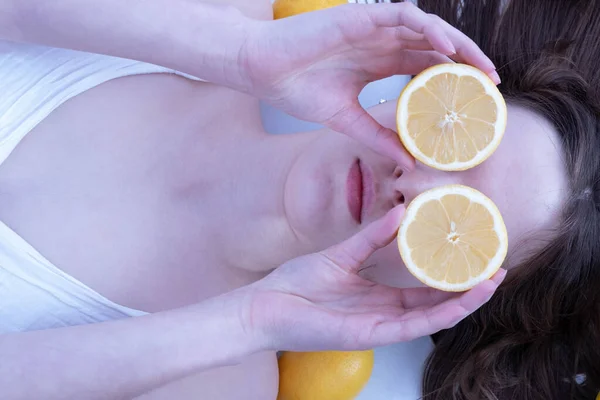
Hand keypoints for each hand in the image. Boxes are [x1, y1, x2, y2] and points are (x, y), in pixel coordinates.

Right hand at [240, 2, 499, 168]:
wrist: (264, 72)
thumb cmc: (298, 91)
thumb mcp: (347, 121)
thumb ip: (378, 136)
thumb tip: (409, 160)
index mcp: (379, 63)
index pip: (426, 66)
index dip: (452, 79)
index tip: (475, 100)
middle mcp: (382, 43)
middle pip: (435, 47)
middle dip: (467, 64)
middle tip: (490, 85)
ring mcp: (374, 28)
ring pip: (428, 28)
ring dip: (458, 45)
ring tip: (482, 69)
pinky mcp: (363, 17)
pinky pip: (405, 16)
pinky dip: (430, 29)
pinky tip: (447, 50)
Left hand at [243, 207, 505, 351]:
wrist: (265, 305)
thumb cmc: (296, 283)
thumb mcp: (340, 254)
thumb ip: (371, 237)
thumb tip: (400, 213)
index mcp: (377, 294)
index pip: (422, 286)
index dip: (449, 274)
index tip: (472, 254)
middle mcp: (383, 312)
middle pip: (435, 302)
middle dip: (466, 288)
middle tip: (496, 268)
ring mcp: (379, 326)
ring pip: (431, 317)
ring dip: (463, 302)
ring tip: (492, 282)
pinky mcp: (369, 335)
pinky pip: (411, 328)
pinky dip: (440, 315)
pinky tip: (463, 300)